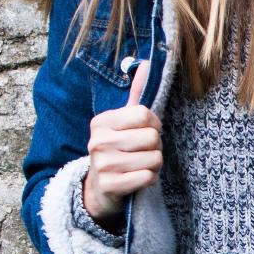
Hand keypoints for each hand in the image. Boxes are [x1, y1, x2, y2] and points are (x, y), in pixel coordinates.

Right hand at [83, 60, 162, 229]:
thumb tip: (145, 63)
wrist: (98, 190)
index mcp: (101, 122)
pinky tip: (136, 179)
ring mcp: (102, 164)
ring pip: (154, 159)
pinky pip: (147, 177)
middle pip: (153, 138)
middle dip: (155, 148)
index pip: (145, 115)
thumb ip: (135, 95)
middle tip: (143, 153)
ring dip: (154, 165)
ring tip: (139, 166)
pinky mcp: (109, 185)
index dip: (154, 125)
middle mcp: (98, 141)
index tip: (146, 132)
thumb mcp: (121, 123)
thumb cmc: (117, 152)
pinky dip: (149, 180)